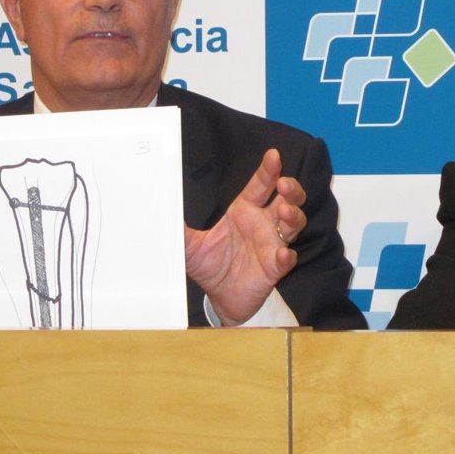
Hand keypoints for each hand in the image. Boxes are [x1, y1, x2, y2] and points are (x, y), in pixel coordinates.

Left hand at [183, 148, 306, 325]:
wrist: (218, 297)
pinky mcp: (274, 267)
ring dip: (293, 216)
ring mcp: (271, 244)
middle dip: (291, 189)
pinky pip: (286, 258)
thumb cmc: (209, 265)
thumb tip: (161, 206)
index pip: (260, 185)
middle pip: (287, 199)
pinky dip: (287, 255)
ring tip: (284, 213)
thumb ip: (178, 226)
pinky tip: (282, 252)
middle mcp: (262, 223)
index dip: (268, 170)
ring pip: (293, 224)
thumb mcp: (189, 244)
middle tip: (284, 184)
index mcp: (244, 210)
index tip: (273, 156)